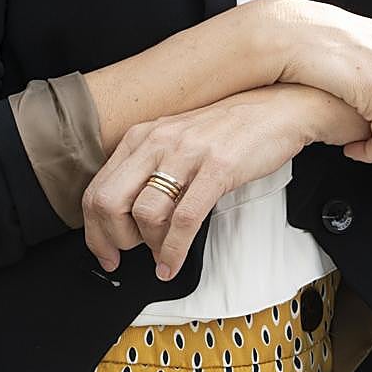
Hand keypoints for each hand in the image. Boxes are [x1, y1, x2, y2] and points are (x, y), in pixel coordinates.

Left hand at [82, 89, 311, 281]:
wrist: (277, 109)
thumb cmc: (228, 131)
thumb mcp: (177, 142)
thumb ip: (149, 170)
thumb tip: (128, 216)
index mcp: (142, 137)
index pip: (97, 189)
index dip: (94, 231)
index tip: (105, 251)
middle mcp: (157, 142)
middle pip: (109, 202)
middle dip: (113, 240)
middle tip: (125, 257)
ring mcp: (186, 154)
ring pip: (145, 213)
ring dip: (150, 247)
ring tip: (162, 255)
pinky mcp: (216, 168)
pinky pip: (184, 219)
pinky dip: (173, 251)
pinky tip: (172, 263)